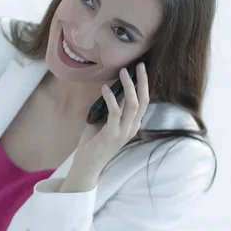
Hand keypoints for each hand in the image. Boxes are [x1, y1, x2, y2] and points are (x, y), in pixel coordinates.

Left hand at [65, 63, 149, 189]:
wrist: (87, 165)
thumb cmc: (93, 143)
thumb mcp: (104, 122)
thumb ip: (111, 110)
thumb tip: (112, 92)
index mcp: (132, 125)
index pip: (144, 102)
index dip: (143, 85)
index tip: (140, 69)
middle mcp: (131, 128)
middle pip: (143, 101)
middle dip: (142, 81)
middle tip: (139, 65)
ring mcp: (123, 132)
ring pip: (133, 105)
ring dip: (129, 86)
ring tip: (123, 72)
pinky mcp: (111, 134)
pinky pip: (115, 113)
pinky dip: (111, 98)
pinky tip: (104, 88)